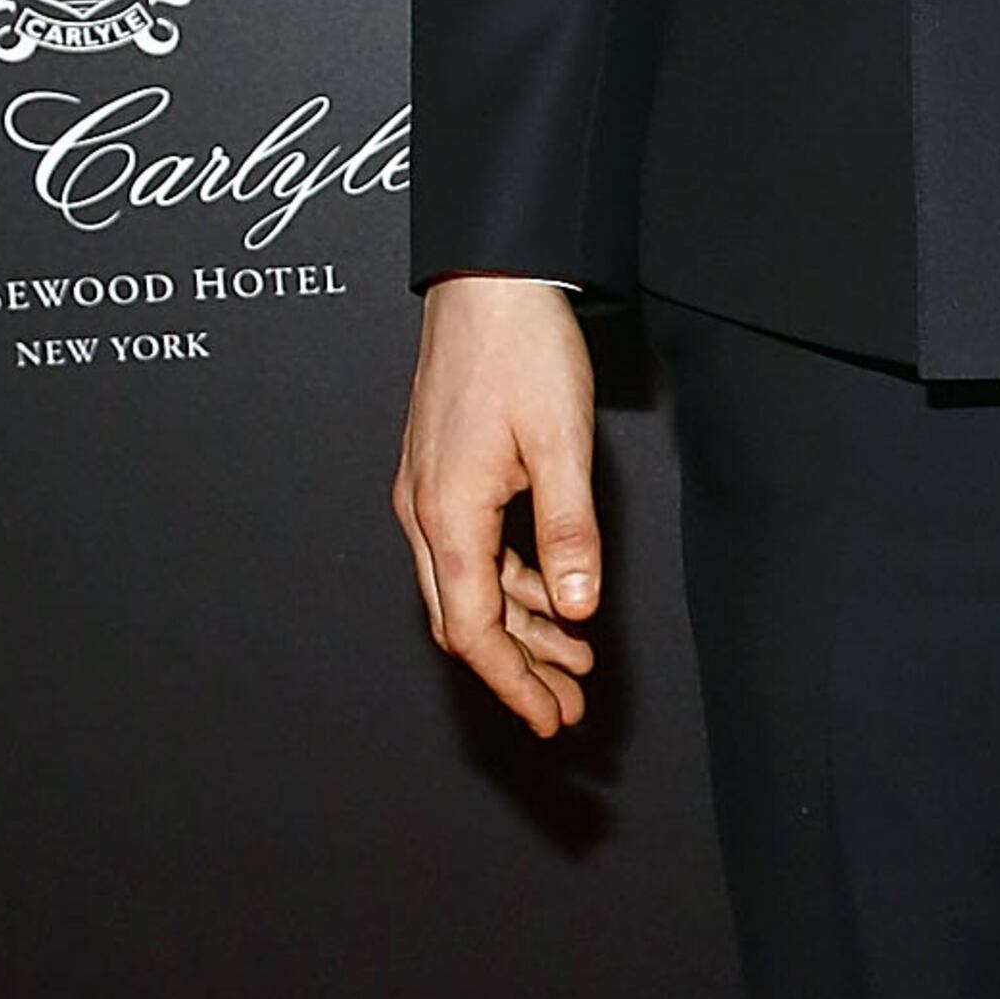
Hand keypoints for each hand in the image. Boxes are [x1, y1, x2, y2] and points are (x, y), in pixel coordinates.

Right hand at [393, 274, 602, 734]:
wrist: (485, 279)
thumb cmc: (521, 348)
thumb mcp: (561, 442)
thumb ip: (568, 530)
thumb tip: (574, 608)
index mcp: (448, 515)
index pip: (474, 630)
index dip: (512, 684)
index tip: (549, 719)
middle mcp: (425, 512)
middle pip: (464, 621)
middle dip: (516, 671)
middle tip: (566, 708)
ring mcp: (427, 494)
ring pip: (468, 589)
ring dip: (519, 630)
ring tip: (574, 660)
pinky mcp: (441, 474)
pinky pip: (470, 553)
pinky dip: (510, 586)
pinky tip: (551, 597)